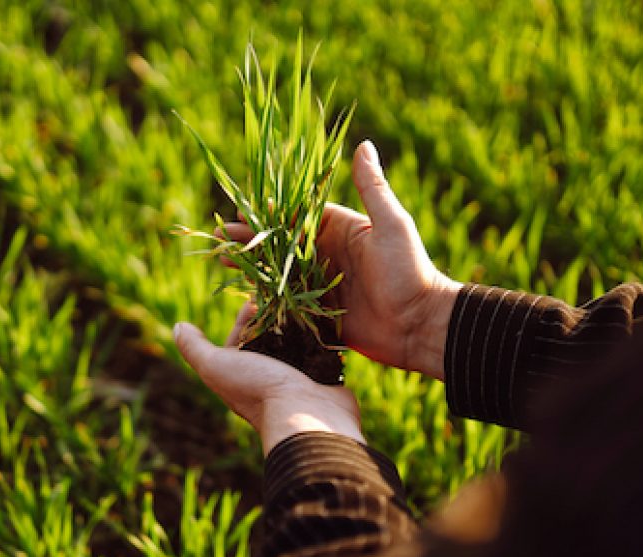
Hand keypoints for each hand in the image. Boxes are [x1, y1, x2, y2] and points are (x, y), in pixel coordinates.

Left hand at [174, 303, 364, 456]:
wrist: (306, 415)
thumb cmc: (257, 389)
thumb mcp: (216, 366)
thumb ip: (195, 348)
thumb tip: (179, 327)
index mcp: (241, 375)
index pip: (239, 339)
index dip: (245, 317)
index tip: (256, 297)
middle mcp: (267, 378)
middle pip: (269, 339)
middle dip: (274, 316)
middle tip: (283, 295)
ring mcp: (297, 378)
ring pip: (296, 343)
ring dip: (298, 322)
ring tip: (304, 300)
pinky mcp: (323, 376)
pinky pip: (321, 349)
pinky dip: (321, 334)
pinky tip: (324, 317)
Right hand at [220, 140, 461, 379]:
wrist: (420, 325)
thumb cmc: (410, 271)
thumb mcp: (391, 225)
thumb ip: (373, 188)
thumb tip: (364, 144)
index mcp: (340, 230)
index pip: (297, 215)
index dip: (270, 212)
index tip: (241, 207)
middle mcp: (327, 255)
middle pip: (280, 243)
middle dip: (251, 238)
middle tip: (221, 235)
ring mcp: (321, 284)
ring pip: (278, 271)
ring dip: (250, 264)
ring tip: (221, 259)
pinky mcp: (320, 313)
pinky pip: (287, 302)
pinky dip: (266, 297)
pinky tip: (240, 293)